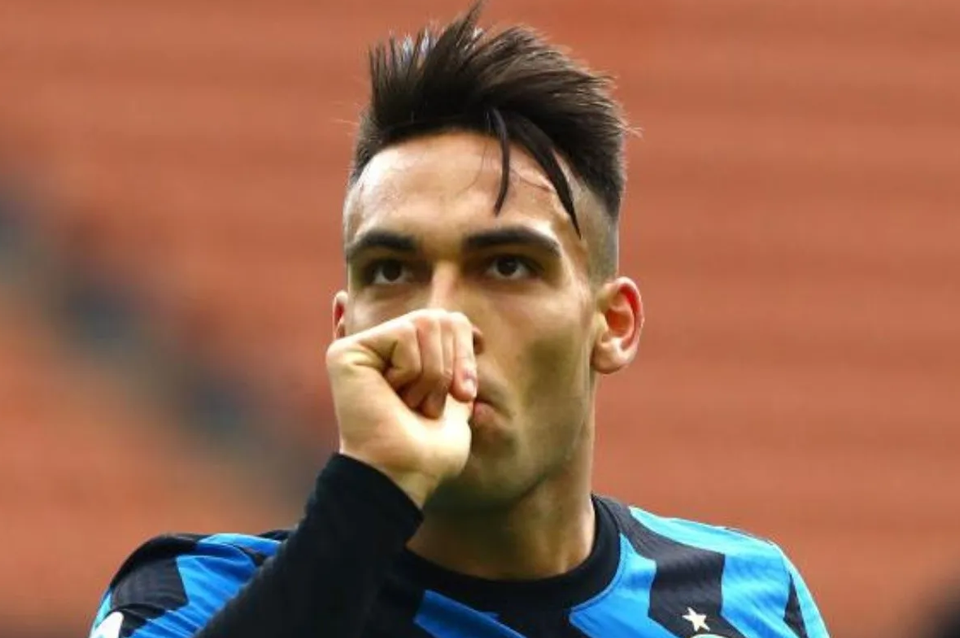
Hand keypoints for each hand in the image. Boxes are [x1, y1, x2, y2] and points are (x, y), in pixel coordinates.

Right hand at [325, 310, 477, 506]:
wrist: (404, 474)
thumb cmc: (427, 450)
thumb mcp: (454, 398)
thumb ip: (453, 363)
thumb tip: (461, 335)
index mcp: (405, 355)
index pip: (452, 320)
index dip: (465, 354)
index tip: (464, 394)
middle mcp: (380, 345)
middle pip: (441, 317)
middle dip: (449, 367)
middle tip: (428, 406)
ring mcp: (361, 346)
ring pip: (425, 323)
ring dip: (431, 374)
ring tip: (409, 403)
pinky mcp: (346, 351)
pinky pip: (405, 333)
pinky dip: (411, 370)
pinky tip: (389, 395)